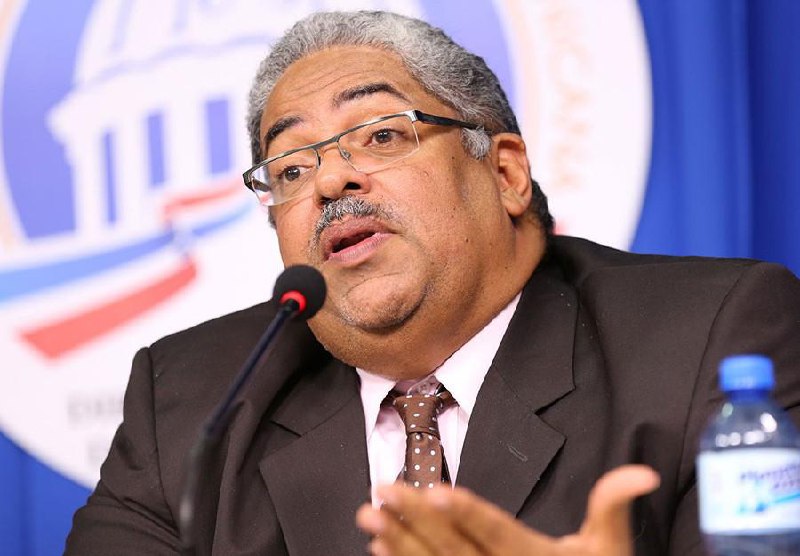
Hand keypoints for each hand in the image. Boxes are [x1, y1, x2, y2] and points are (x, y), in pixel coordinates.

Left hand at [356, 465, 659, 555]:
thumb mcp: (610, 548)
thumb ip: (613, 506)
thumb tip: (643, 472)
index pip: (499, 532)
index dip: (469, 513)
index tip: (438, 490)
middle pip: (455, 547)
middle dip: (417, 518)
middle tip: (382, 489)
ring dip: (399, 543)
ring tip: (368, 516)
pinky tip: (378, 548)